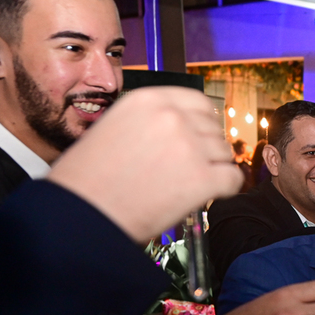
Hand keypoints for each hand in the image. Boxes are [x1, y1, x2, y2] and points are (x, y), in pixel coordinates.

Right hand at [48, 87, 240, 242]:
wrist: (80, 214)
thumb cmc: (88, 178)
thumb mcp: (114, 128)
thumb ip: (148, 122)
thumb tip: (180, 127)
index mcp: (148, 100)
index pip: (198, 102)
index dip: (203, 123)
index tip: (201, 137)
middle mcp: (171, 117)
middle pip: (214, 128)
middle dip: (208, 148)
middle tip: (192, 168)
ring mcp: (189, 146)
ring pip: (225, 153)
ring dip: (214, 169)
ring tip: (189, 185)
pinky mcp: (203, 178)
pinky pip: (233, 178)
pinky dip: (226, 189)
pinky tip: (208, 196)